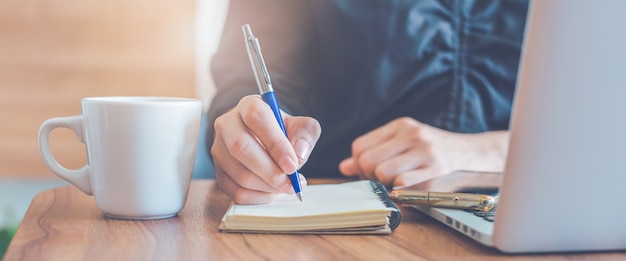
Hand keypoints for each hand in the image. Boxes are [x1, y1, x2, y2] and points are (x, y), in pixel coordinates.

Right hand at [211, 95, 320, 203]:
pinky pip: (236, 191)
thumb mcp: (300, 126)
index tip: (292, 164)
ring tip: (286, 186)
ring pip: (240, 174)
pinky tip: (272, 192)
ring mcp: (219, 149)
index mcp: (248, 106)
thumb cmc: (282, 132)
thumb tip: (299, 153)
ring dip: (267, 187)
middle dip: (271, 172)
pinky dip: (259, 197)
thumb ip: (305, 134)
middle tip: (291, 183)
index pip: (257, 117)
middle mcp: (227, 125)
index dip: (275, 143)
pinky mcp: (218, 172)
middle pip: (241, 148)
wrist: (262, 140)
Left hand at [339, 117, 507, 187]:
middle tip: (382, 181)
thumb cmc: (433, 154)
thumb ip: (374, 154)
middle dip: (369, 176)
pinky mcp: (436, 167)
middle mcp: (411, 133)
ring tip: (396, 183)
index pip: (360, 146)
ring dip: (385, 184)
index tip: (370, 172)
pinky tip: (408, 187)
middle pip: (366, 160)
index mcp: (400, 125)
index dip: (359, 164)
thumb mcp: (404, 146)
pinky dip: (400, 190)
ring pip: (381, 172)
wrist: (473, 156)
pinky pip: (402, 182)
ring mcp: (424, 149)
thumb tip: (344, 167)